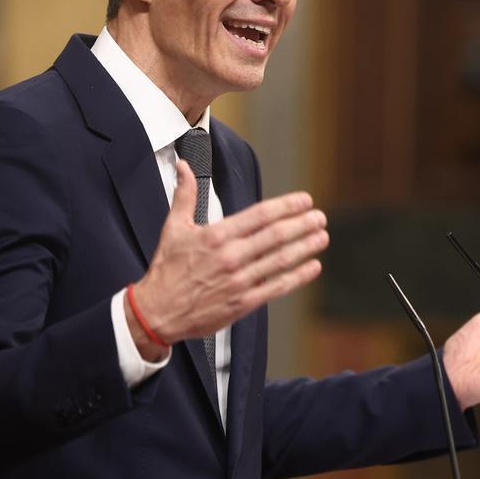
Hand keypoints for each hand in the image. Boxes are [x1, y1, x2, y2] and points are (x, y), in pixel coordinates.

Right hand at [128, 160, 327, 354]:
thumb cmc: (166, 270)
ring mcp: (239, 281)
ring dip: (305, 247)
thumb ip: (184, 195)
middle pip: (276, 235)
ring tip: (322, 236)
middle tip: (319, 216)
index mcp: (217, 235)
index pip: (260, 215)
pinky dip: (298, 276)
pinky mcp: (243, 303)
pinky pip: (277, 287)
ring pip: (281, 260)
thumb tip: (183, 166)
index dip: (287, 206)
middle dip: (302, 224)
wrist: (157, 312)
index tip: (304, 200)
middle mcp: (231, 257)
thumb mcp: (173, 228)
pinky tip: (312, 267)